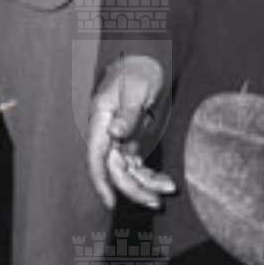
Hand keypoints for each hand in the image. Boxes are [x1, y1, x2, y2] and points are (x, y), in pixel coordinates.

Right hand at [86, 55, 175, 210]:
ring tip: (167, 191)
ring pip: (128, 173)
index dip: (101, 181)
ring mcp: (120, 141)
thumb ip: (127, 112)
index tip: (111, 202)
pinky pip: (138, 167)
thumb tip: (115, 133)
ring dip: (145, 186)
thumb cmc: (140, 71)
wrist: (147, 61)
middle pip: (115, 170)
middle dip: (134, 188)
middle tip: (156, 201)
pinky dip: (151, 177)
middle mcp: (108, 134)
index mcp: (101, 120)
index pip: (96, 157)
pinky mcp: (132, 143)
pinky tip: (166, 183)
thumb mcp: (137, 88)